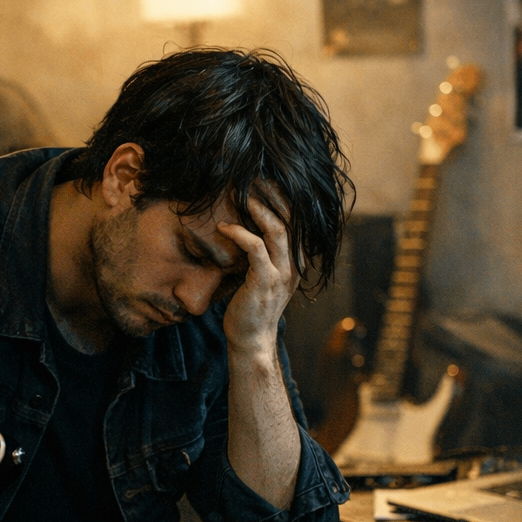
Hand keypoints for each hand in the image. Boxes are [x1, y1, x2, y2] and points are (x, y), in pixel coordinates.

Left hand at [216, 189, 299, 354]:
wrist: (251, 339)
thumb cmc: (250, 308)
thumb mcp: (260, 278)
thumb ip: (260, 257)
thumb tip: (245, 231)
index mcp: (295, 263)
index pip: (296, 223)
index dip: (283, 201)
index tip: (265, 184)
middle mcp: (294, 266)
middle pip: (292, 220)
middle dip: (274, 197)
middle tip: (254, 181)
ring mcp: (282, 274)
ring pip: (278, 230)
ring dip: (259, 211)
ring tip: (242, 197)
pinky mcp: (265, 281)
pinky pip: (256, 249)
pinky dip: (240, 234)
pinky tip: (225, 227)